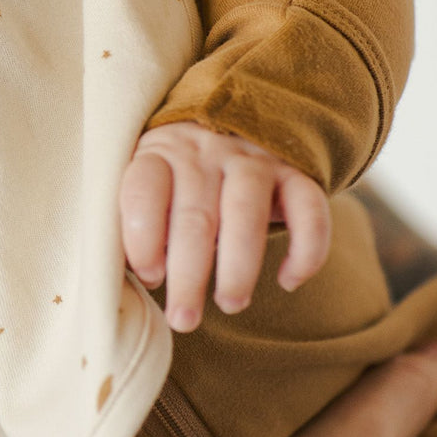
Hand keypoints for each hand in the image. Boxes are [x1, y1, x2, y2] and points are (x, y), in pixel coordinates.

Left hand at [120, 122, 331, 331]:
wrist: (237, 118)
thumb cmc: (179, 173)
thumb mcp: (150, 182)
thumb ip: (137, 222)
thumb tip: (127, 281)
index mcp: (160, 153)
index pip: (144, 190)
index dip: (143, 238)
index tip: (149, 277)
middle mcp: (206, 152)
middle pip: (195, 215)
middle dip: (189, 274)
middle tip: (184, 318)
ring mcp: (254, 160)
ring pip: (247, 212)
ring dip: (239, 266)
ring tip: (230, 304)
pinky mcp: (297, 172)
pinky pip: (309, 209)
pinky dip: (305, 248)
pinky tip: (289, 281)